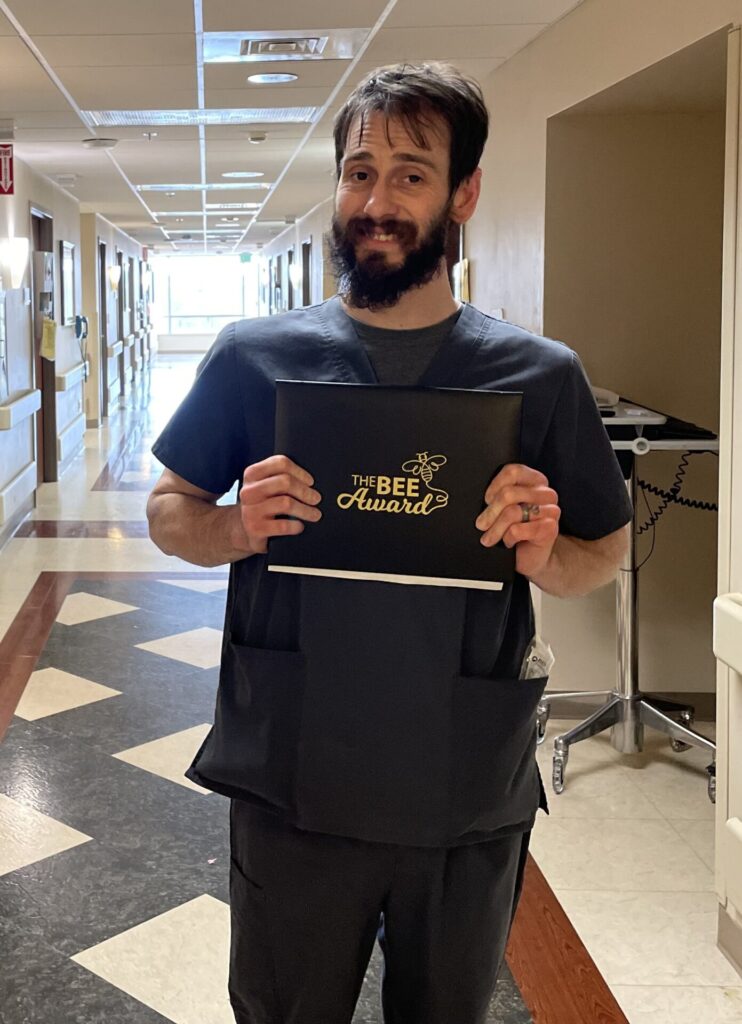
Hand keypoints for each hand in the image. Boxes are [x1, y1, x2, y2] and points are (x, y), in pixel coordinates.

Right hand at [237, 455, 321, 554]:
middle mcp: (249, 490)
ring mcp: (250, 510)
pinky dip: (296, 526)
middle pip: (285, 482)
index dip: (300, 472)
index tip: (310, 482)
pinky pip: (283, 525)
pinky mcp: (255, 529)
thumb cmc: (262, 505)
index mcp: (252, 474)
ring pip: (286, 503)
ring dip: (306, 510)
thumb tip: (310, 481)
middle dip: (305, 491)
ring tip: (315, 514)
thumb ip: (280, 477)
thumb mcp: (265, 486)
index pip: (281, 463)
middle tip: (316, 499)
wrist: (243, 531)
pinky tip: (299, 526)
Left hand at [475, 464, 560, 578]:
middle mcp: (546, 493)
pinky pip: (518, 529)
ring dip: (496, 528)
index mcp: (535, 481)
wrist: (531, 557)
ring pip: (512, 512)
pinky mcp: (550, 528)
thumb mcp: (505, 508)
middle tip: (481, 524)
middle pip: (509, 493)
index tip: (486, 500)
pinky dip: (508, 538)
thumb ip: (499, 495)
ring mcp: (551, 510)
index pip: (512, 472)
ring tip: (489, 538)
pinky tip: (509, 542)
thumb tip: (483, 498)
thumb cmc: (516, 529)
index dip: (494, 486)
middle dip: (490, 512)